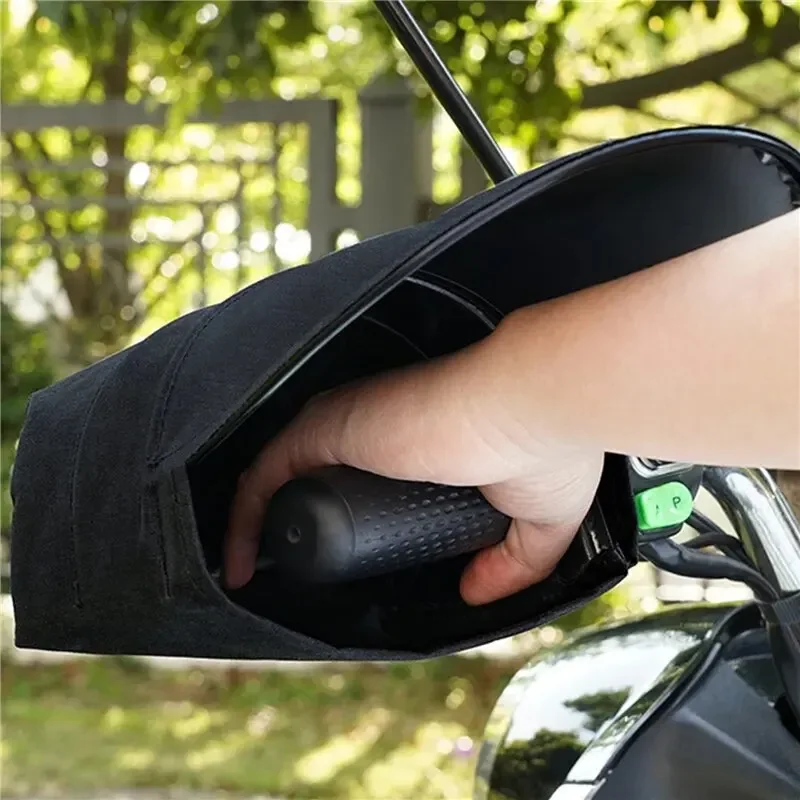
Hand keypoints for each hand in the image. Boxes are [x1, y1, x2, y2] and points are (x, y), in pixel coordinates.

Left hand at [224, 330, 603, 603]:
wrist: (533, 407)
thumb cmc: (545, 446)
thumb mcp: (541, 519)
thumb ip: (513, 560)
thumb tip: (474, 592)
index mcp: (416, 436)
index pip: (362, 471)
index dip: (344, 512)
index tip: (340, 557)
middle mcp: (374, 423)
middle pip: (314, 474)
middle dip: (298, 519)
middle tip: (291, 573)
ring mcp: (345, 422)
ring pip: (282, 475)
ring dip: (262, 522)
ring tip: (255, 574)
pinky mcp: (325, 428)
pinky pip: (262, 478)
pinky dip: (244, 520)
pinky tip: (239, 567)